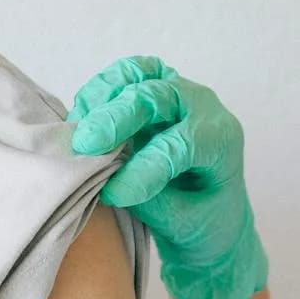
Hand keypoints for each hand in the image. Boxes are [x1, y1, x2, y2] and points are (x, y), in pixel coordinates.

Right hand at [67, 56, 268, 298]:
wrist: (210, 217)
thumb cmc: (204, 223)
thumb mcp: (185, 224)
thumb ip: (152, 201)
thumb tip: (108, 179)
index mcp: (221, 140)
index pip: (181, 143)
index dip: (143, 167)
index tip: (113, 194)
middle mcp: (202, 108)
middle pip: (158, 95)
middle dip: (117, 118)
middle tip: (85, 147)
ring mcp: (176, 94)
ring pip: (138, 73)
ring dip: (103, 97)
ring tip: (78, 130)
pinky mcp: (151, 91)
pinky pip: (123, 77)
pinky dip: (98, 93)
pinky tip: (81, 120)